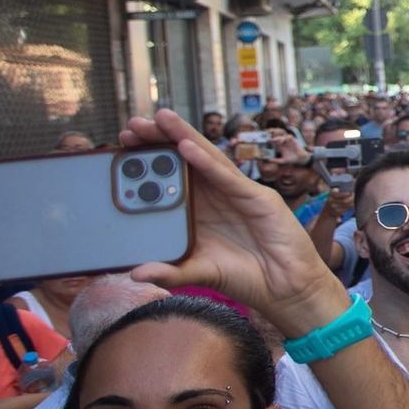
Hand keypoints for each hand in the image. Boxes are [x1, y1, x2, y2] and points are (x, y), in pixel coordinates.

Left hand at [119, 109, 350, 338]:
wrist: (286, 288)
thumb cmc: (246, 277)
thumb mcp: (199, 274)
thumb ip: (170, 273)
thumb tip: (135, 274)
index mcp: (200, 210)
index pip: (171, 177)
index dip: (149, 160)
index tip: (122, 146)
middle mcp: (217, 196)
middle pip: (186, 160)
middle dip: (160, 140)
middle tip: (132, 124)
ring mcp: (237, 193)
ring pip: (206, 159)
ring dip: (182, 137)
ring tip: (159, 119)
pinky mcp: (256, 198)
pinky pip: (226, 177)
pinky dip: (206, 161)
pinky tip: (186, 147)